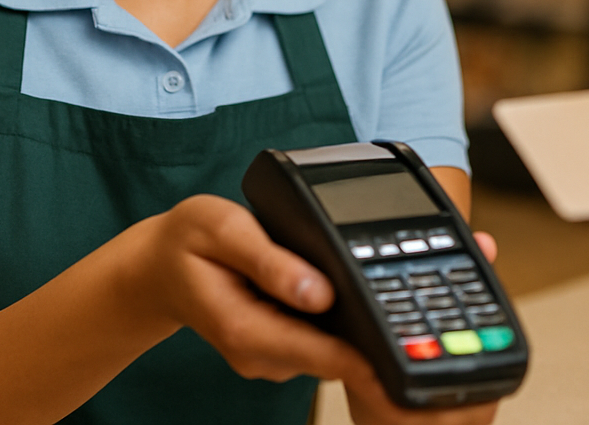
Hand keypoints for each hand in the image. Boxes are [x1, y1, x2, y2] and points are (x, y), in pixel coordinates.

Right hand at [130, 196, 501, 421]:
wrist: (156, 267)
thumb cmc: (187, 241)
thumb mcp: (221, 229)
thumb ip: (269, 260)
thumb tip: (319, 290)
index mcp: (247, 328)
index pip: (323, 353)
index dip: (370, 358)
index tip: (411, 358)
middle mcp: (262, 353)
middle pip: (335, 357)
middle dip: (381, 345)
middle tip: (431, 330)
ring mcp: (270, 354)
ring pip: (331, 351)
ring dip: (366, 334)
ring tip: (408, 310)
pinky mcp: (279, 345)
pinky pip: (321, 340)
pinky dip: (345, 326)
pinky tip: (366, 302)